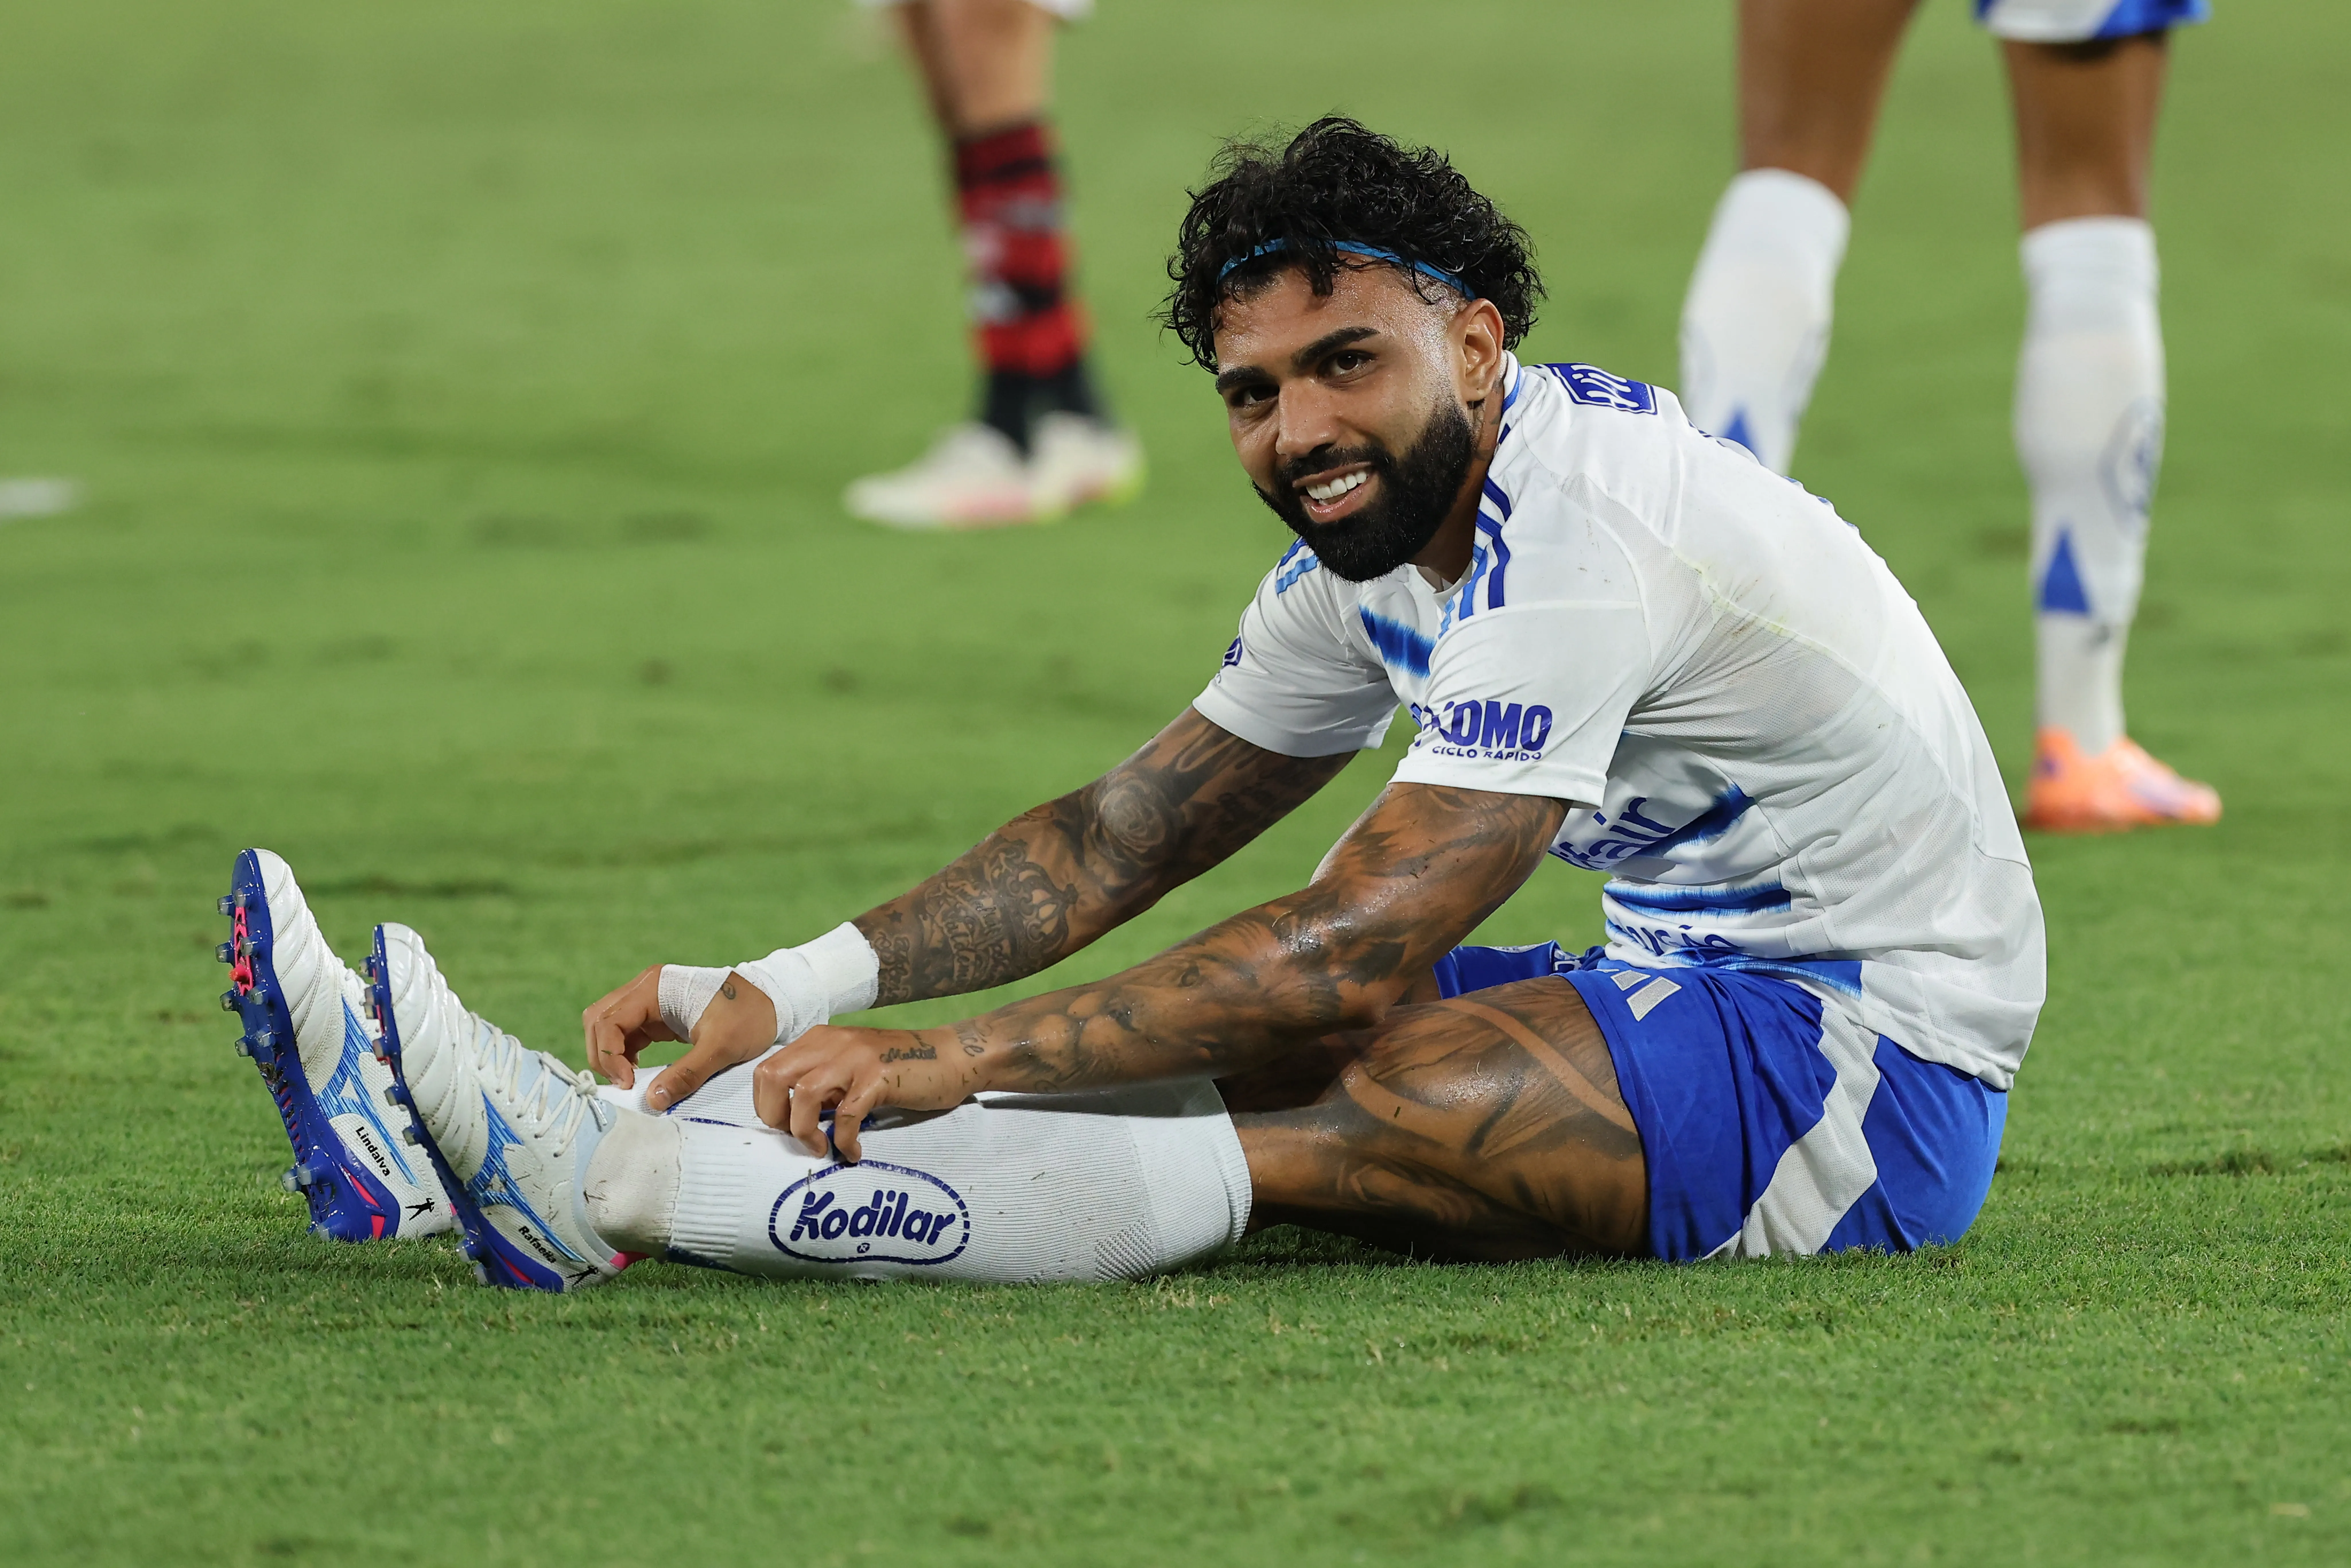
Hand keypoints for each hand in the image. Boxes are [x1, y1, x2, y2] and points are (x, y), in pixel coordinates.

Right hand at [580, 966, 777, 1112]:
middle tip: (625, 1084)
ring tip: (633, 1081)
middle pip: (599, 1019)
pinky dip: (626, 1053)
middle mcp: (646, 988)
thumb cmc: (751, 1016)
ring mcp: (650, 1000)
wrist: (775, 1001)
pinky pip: (627, 1033)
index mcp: (655, 986)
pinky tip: (640, 1072)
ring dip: (613, 1054)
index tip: (627, 1083)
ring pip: (609, 1026)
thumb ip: (686, 1074)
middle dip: (604, 1053)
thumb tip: (652, 1100)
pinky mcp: (658, 1014)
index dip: (609, 1054)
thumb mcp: (722, 1047)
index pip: (609, 1020)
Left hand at [753, 1024, 982, 1161]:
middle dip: (774, 1116)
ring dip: (803, 1129)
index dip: (766, 1105)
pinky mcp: (879, 1077)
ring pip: (803, 1093)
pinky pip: (847, 1115)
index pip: (766, 1070)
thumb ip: (823, 1084)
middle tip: (797, 1136)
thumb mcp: (851, 1069)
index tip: (786, 1126)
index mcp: (819, 1040)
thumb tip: (793, 1117)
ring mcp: (855, 1058)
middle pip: (772, 1077)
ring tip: (821, 1146)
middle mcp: (831, 1043)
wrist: (952, 1057)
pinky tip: (853, 1152)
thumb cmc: (901, 1069)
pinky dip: (845, 1141)